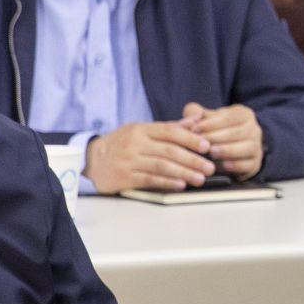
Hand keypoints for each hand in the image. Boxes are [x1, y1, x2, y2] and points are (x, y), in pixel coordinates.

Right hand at [84, 122, 216, 195]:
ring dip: (183, 173)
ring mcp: (128, 160)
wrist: (92, 160)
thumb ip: (170, 127)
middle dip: (193, 160)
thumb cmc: (125, 144)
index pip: (170, 131)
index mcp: (142, 129)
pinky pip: (149, 180)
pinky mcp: (123, 176)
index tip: (208, 147)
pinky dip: (166, 182)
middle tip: (211, 167)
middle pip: (169, 151)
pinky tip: (180, 185)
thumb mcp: (143, 131)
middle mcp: (135, 143)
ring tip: (200, 178)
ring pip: (161, 166)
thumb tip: (197, 119)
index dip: (191, 139)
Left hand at [182, 102, 263, 180]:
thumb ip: (196, 113)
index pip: (229, 117)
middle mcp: (254, 129)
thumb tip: (191, 117)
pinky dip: (235, 165)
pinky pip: (247, 164)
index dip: (211, 123)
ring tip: (211, 152)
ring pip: (246, 147)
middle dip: (217, 137)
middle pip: (237, 132)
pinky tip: (222, 165)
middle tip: (200, 143)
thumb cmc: (216, 131)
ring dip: (227, 150)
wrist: (233, 150)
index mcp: (243, 114)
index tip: (194, 129)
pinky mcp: (255, 163)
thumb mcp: (208, 119)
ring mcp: (257, 146)